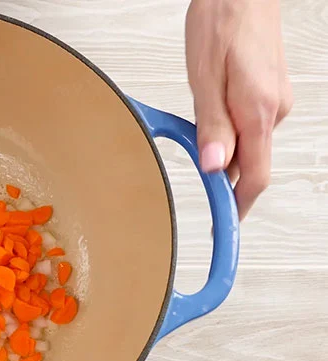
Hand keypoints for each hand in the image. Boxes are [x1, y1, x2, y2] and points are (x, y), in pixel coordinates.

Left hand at [186, 0, 291, 219]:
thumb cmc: (221, 22)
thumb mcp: (205, 77)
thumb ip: (211, 125)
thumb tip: (213, 166)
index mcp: (258, 112)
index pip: (255, 177)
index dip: (238, 207)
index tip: (225, 228)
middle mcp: (274, 110)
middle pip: (253, 164)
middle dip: (226, 180)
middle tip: (200, 192)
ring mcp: (276, 101)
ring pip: (250, 144)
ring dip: (224, 151)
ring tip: (196, 136)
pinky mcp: (269, 92)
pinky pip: (250, 125)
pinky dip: (230, 132)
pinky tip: (211, 117)